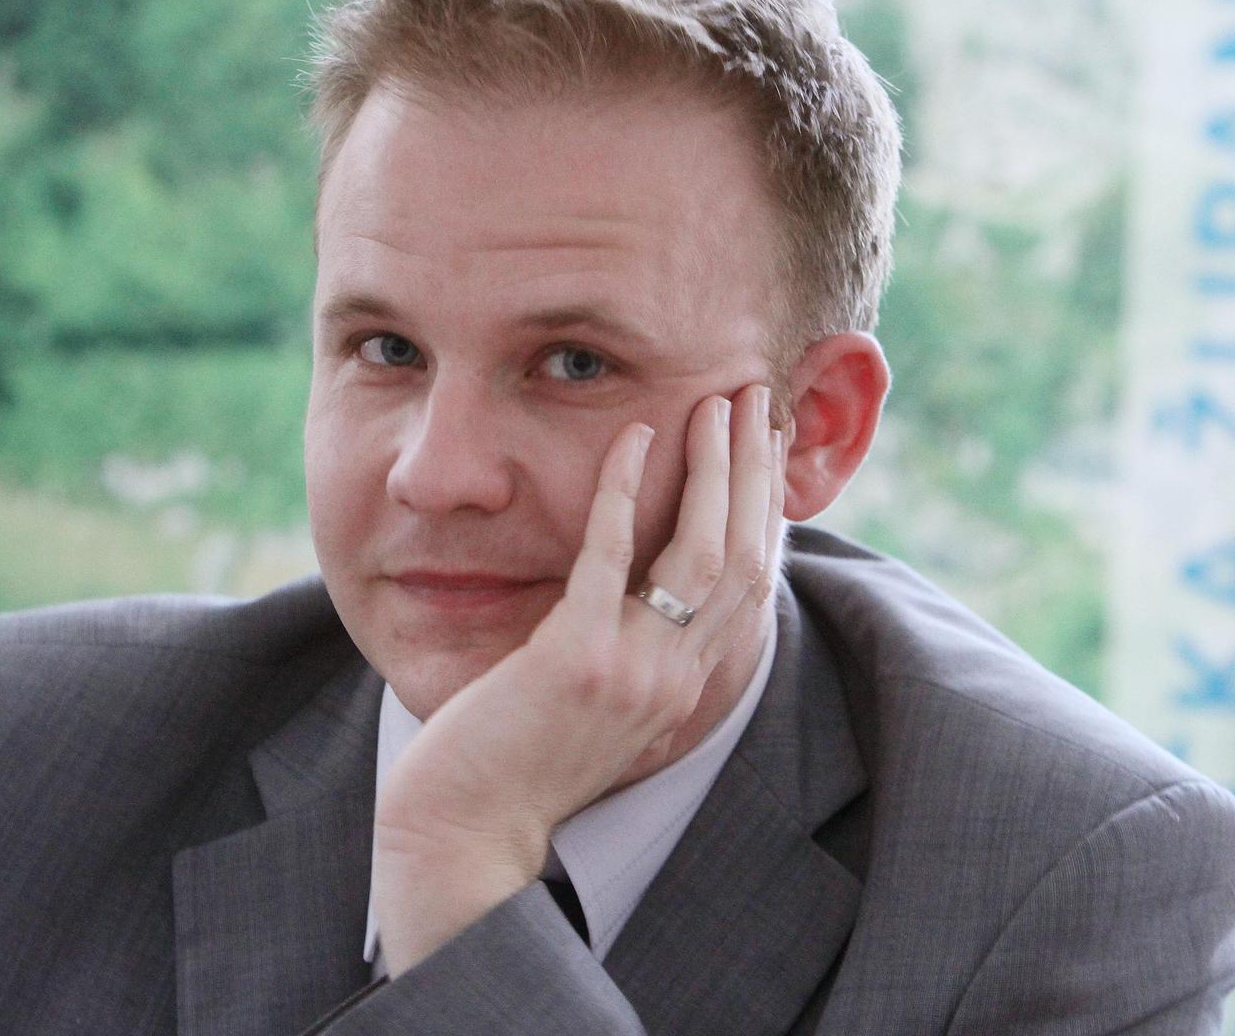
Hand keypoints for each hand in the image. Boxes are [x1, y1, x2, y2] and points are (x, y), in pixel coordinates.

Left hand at [371, 384, 784, 974]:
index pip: (753, 586)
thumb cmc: (519, 764)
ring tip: (717, 406)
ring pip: (701, 550)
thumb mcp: (602, 710)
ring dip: (715, 469)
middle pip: (744, 556)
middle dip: (755, 473)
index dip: (767, 510)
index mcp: (685, 690)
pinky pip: (609, 553)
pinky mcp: (575, 659)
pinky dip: (624, 488)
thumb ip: (633, 655)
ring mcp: (631, 671)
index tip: (766, 449)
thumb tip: (644, 596)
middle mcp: (675, 680)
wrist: (467, 832)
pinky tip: (632, 436)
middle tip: (757, 403)